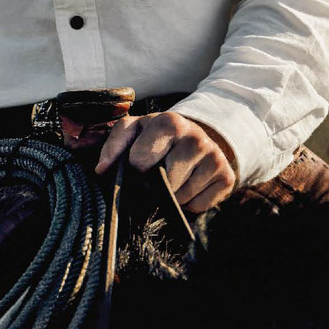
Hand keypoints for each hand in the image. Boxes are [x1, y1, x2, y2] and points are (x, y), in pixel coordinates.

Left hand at [95, 110, 236, 212]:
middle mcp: (197, 138)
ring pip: (181, 196)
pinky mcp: (227, 178)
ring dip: (170, 195)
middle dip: (153, 185)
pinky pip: (198, 206)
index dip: (135, 169)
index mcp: (170, 122)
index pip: (141, 161)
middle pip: (164, 182)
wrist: (194, 137)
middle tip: (154, 175)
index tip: (138, 166)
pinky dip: (188, 203)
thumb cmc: (155, 137)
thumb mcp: (132, 131)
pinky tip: (188, 186)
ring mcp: (215, 158)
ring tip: (171, 178)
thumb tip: (102, 170)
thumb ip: (113, 146)